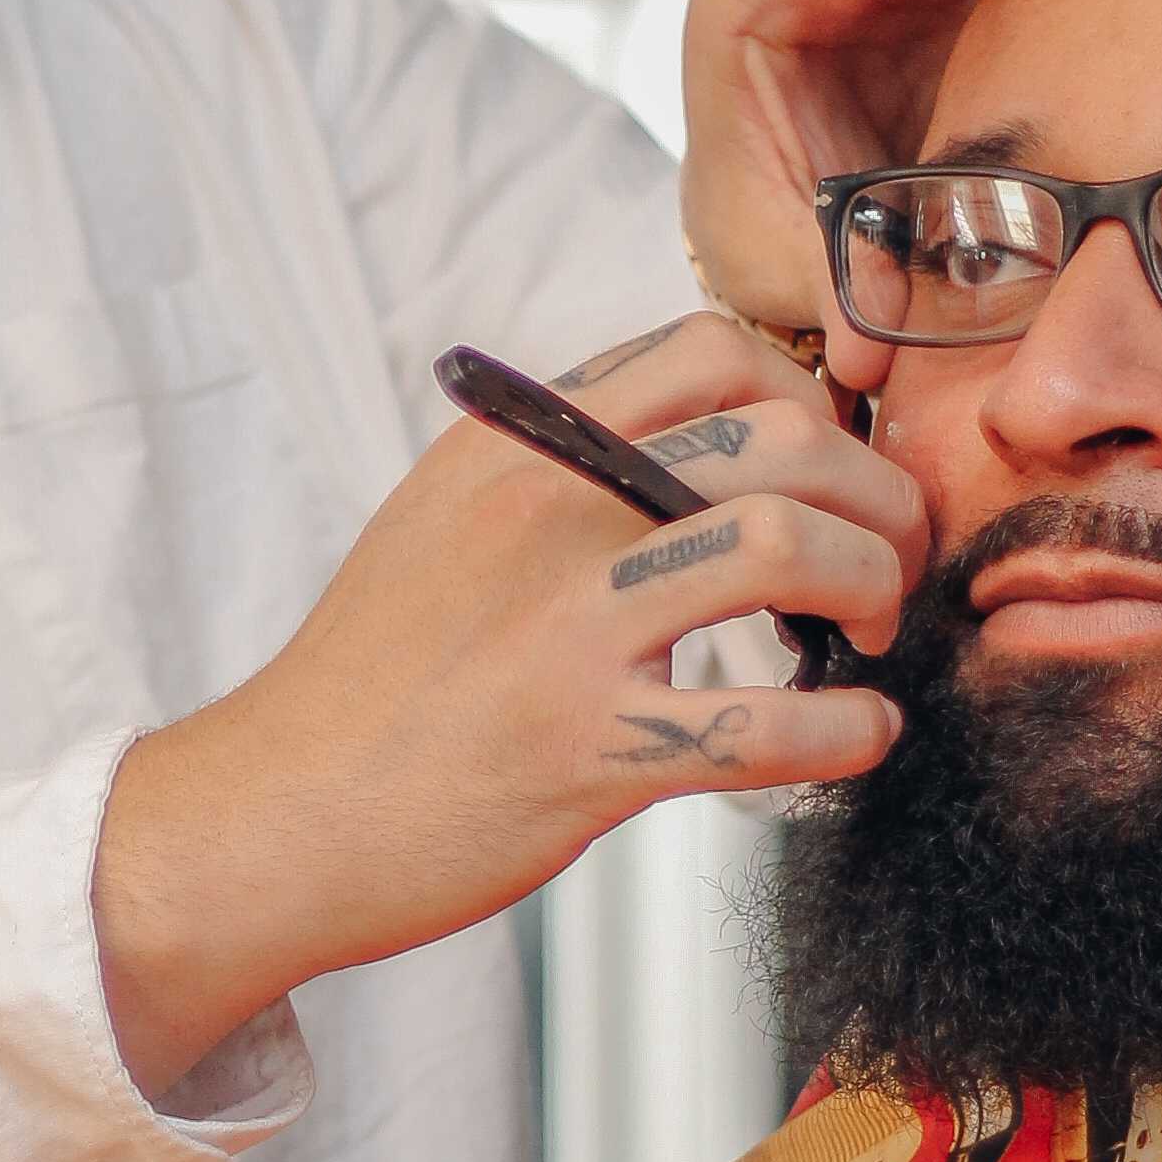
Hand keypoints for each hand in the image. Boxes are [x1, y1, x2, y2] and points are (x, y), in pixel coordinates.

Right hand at [93, 320, 919, 1097]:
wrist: (274, 812)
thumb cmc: (373, 678)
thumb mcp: (442, 519)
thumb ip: (555, 464)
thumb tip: (695, 442)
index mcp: (515, 443)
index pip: (714, 350)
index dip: (810, 402)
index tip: (828, 471)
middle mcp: (544, 511)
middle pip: (783, 438)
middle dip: (877, 498)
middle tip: (887, 561)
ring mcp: (562, 628)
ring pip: (789, 548)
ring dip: (873, 591)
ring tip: (869, 637)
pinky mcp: (582, 750)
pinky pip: (766, 727)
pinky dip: (846, 733)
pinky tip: (858, 742)